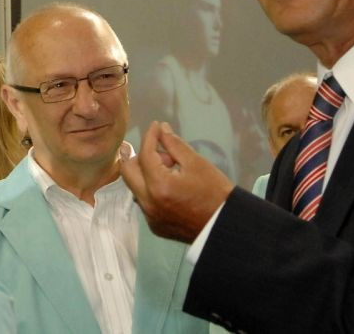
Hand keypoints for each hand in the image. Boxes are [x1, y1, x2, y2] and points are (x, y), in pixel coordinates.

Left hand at [120, 121, 233, 242]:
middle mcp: (149, 204)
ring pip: (136, 187)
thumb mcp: (196, 163)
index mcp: (159, 186)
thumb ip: (174, 144)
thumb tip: (161, 129)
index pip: (145, 154)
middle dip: (140, 155)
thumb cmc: (215, 191)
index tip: (156, 126)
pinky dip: (152, 189)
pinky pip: (145, 201)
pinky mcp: (156, 226)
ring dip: (146, 173)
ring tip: (171, 169)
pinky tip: (171, 186)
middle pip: (128, 171)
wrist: (226, 225)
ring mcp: (150, 217)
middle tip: (159, 150)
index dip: (150, 136)